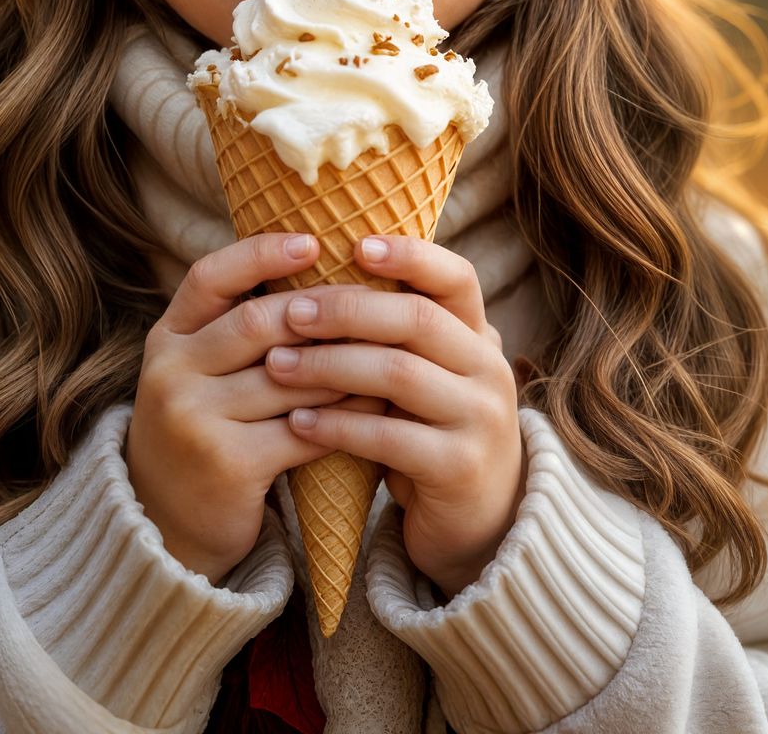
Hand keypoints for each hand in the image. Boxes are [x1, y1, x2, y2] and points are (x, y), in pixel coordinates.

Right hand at [126, 231, 388, 584]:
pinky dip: (344, 413)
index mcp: (166, 337)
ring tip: (390, 345)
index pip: (209, 277)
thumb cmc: (203, 428)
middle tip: (375, 297)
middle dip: (321, 310)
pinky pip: (302, 426)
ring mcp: (194, 419)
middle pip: (257, 322)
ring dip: (345, 361)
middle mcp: (171, 372)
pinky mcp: (228, 465)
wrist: (165, 525)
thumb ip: (238, 325)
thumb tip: (320, 266)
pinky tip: (377, 404)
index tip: (314, 242)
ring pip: (288, 375)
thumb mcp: (200, 370)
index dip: (260, 254)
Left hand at [265, 235, 525, 599]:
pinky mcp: (459, 468)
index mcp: (479, 335)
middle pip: (417, 319)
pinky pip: (390, 436)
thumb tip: (316, 276)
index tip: (354, 244)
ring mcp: (481, 419)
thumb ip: (395, 334)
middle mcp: (489, 368)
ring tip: (278, 364)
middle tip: (291, 311)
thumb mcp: (426, 374)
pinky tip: (297, 421)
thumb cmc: (431, 431)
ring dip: (330, 365)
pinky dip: (338, 425)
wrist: (477, 523)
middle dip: (348, 310)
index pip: (457, 277)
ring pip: (398, 374)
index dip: (410, 255)